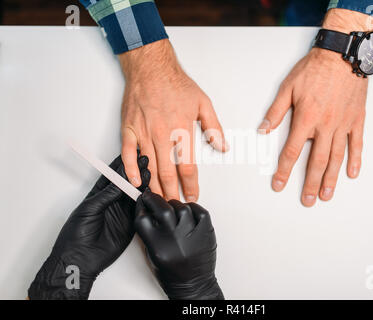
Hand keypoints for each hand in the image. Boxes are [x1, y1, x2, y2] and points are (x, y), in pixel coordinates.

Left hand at [28, 155, 149, 299]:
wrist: (80, 258)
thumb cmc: (76, 234)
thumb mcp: (90, 209)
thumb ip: (106, 196)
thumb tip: (120, 182)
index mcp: (98, 195)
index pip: (112, 176)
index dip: (121, 165)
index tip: (131, 154)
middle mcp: (111, 202)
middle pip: (126, 184)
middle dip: (136, 172)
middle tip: (145, 161)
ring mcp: (121, 213)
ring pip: (134, 196)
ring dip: (142, 185)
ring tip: (150, 172)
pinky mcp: (129, 225)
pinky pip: (140, 211)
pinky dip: (146, 202)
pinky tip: (151, 192)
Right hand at [119, 39, 227, 201]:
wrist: (151, 68)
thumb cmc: (175, 84)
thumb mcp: (203, 103)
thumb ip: (213, 127)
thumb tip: (222, 146)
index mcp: (182, 130)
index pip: (187, 167)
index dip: (190, 185)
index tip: (192, 196)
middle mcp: (162, 135)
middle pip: (168, 173)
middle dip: (172, 193)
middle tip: (175, 205)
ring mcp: (144, 133)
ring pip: (149, 167)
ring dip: (154, 187)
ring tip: (159, 200)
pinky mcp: (129, 129)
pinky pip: (129, 154)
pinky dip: (131, 170)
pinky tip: (135, 181)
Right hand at [134, 189, 223, 299]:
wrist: (194, 285)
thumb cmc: (173, 274)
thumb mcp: (153, 255)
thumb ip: (149, 233)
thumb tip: (147, 211)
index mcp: (159, 248)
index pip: (143, 219)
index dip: (141, 207)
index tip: (142, 202)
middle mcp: (176, 240)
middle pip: (162, 209)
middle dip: (155, 199)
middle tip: (153, 197)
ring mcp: (192, 235)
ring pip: (181, 207)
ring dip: (174, 205)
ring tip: (173, 210)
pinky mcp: (206, 232)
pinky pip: (199, 210)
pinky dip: (192, 207)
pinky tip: (187, 212)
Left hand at [259, 9, 372, 206]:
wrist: (342, 54)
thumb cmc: (314, 69)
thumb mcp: (288, 88)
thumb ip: (275, 112)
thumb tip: (263, 130)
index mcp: (306, 119)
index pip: (291, 152)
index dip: (284, 171)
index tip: (279, 185)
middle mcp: (325, 126)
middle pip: (316, 162)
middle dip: (310, 184)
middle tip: (308, 200)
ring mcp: (343, 124)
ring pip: (336, 157)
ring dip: (331, 179)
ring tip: (327, 194)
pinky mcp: (356, 119)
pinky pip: (356, 144)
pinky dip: (355, 160)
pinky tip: (351, 174)